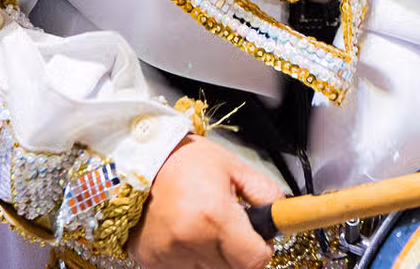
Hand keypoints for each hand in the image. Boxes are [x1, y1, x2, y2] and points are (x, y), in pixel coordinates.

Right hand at [130, 137, 280, 268]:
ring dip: (214, 256)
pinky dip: (191, 258)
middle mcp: (190, 241)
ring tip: (203, 226)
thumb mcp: (233, 167)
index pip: (254, 261)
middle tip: (227, 224)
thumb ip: (264, 193)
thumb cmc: (184, 161)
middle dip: (238, 251)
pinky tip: (185, 234)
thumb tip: (283, 217)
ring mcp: (168, 256)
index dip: (261, 248)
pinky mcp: (151, 262)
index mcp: (214, 216)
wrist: (137, 160)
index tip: (257, 236)